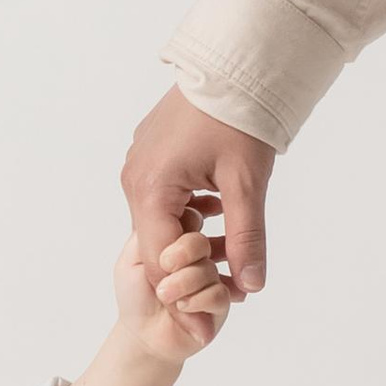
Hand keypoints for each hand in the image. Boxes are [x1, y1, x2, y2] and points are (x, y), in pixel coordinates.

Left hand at [111, 225, 231, 362]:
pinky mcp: (221, 301)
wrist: (144, 334)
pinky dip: (197, 300)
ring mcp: (211, 276)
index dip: (180, 227)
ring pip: (208, 267)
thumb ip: (151, 233)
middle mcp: (198, 256)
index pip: (189, 219)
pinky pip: (219, 294)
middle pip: (200, 241)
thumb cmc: (135, 296)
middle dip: (183, 253)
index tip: (169, 240)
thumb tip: (178, 217)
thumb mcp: (133, 257)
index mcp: (178, 239)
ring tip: (166, 295)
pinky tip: (184, 306)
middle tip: (166, 266)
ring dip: (185, 282)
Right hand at [121, 84, 274, 298]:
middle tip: (229, 290)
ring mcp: (138, 165)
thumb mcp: (247, 183)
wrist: (229, 64)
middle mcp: (134, 179)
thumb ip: (246, 238)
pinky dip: (184, 215)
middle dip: (190, 272)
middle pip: (157, 245)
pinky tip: (215, 215)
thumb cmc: (238, 118)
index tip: (213, 321)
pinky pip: (160, 199)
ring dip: (189, 242)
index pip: (161, 262)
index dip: (186, 295)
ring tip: (228, 255)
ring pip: (159, 222)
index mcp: (151, 189)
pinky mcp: (148, 155)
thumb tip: (251, 286)